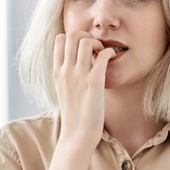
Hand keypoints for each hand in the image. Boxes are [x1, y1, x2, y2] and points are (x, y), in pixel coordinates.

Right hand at [53, 31, 115, 149]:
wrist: (77, 135)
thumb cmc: (74, 114)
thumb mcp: (64, 90)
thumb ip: (67, 74)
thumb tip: (78, 61)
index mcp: (57, 71)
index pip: (60, 39)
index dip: (75, 38)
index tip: (85, 49)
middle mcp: (65, 71)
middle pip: (72, 35)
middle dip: (87, 35)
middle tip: (95, 48)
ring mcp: (78, 76)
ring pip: (86, 41)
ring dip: (98, 42)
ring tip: (102, 54)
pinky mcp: (93, 83)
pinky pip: (102, 56)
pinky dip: (109, 52)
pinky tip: (111, 59)